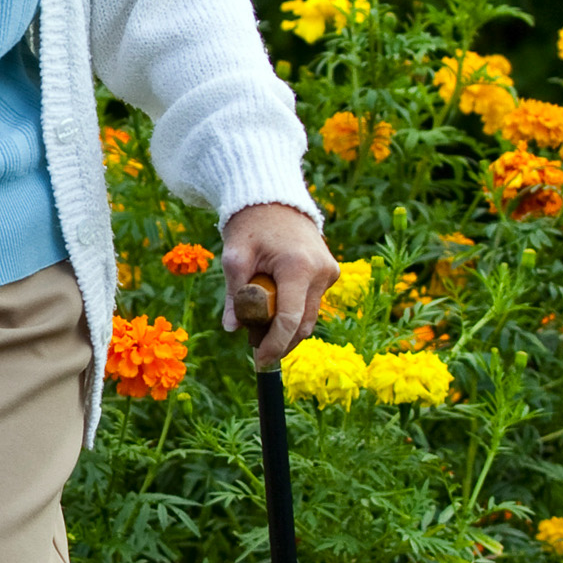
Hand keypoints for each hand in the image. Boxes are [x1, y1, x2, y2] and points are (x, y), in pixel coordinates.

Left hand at [220, 201, 338, 369]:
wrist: (275, 200)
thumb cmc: (251, 226)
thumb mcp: (235, 257)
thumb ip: (234, 294)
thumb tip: (231, 328)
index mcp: (298, 266)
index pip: (290, 319)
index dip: (274, 345)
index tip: (259, 361)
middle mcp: (321, 271)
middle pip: (302, 324)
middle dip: (279, 342)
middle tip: (254, 350)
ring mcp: (329, 273)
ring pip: (309, 318)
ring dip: (286, 329)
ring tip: (259, 326)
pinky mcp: (330, 273)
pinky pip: (311, 304)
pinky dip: (294, 313)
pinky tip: (273, 309)